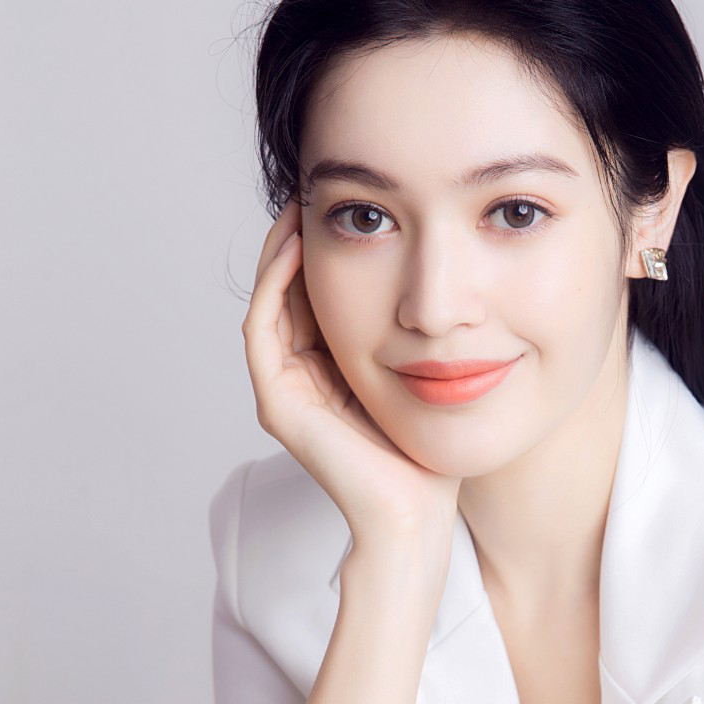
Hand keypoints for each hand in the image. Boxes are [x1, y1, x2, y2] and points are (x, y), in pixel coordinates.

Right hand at [243, 197, 460, 549]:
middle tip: (318, 187)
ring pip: (272, 303)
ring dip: (283, 250)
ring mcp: (284, 392)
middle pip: (292, 292)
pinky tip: (299, 246)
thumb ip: (416, 335)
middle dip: (303, 238)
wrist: (417, 516)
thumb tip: (439, 280)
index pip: (322, 294)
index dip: (331, 246)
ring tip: (303, 203)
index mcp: (334, 373)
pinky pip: (263, 329)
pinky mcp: (277, 405)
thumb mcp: (429, 376)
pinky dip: (275, 285)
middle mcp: (302, 380)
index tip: (353, 202)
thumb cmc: (432, 458)